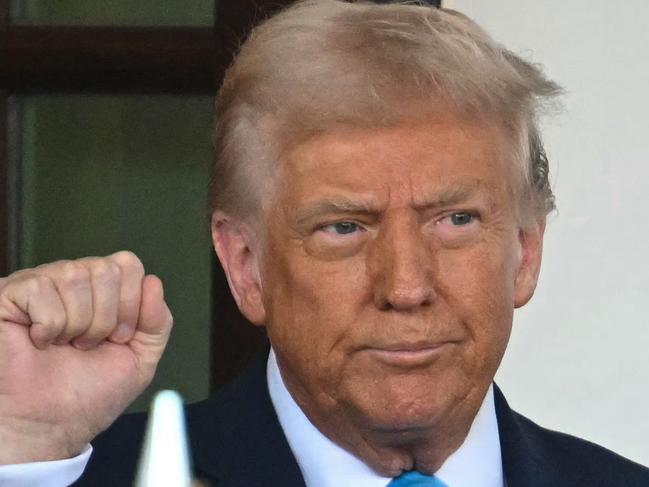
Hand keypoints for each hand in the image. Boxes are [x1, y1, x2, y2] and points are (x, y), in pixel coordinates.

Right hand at [0, 251, 172, 463]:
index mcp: (103, 290)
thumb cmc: (85, 395)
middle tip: (88, 344)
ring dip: (77, 323)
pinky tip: (40, 341)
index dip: (131, 303)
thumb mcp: (140, 358)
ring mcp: (40, 284)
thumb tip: (153, 282)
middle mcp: (73, 280)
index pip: (128, 265)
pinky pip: (40, 289)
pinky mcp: (9, 295)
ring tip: (65, 344)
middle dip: (106, 317)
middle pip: (106, 269)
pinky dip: (48, 324)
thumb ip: (157, 322)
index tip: (118, 338)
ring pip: (75, 275)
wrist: (47, 427)